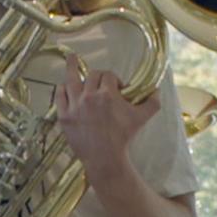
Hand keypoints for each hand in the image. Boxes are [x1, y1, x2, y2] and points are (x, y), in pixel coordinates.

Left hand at [53, 53, 155, 178]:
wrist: (105, 158)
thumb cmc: (124, 137)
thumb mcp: (142, 118)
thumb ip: (152, 103)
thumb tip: (156, 90)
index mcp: (107, 94)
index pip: (109, 75)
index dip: (114, 79)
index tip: (117, 87)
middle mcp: (89, 97)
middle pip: (92, 75)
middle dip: (98, 76)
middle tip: (99, 82)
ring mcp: (74, 106)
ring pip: (71, 80)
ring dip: (72, 68)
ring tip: (71, 58)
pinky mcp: (64, 117)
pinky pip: (60, 96)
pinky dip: (62, 89)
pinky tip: (64, 86)